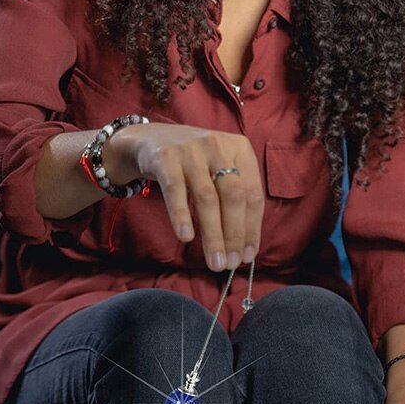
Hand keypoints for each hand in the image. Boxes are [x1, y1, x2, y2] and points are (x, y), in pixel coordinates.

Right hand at [106, 123, 263, 271]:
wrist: (150, 139)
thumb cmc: (194, 163)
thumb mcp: (220, 168)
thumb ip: (234, 198)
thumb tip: (244, 246)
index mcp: (240, 148)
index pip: (253, 193)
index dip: (253, 228)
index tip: (248, 256)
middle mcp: (218, 146)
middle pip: (234, 196)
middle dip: (235, 235)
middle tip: (231, 264)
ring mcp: (192, 150)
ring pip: (207, 198)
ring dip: (213, 234)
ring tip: (215, 261)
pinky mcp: (166, 158)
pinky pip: (176, 191)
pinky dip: (182, 216)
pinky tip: (187, 237)